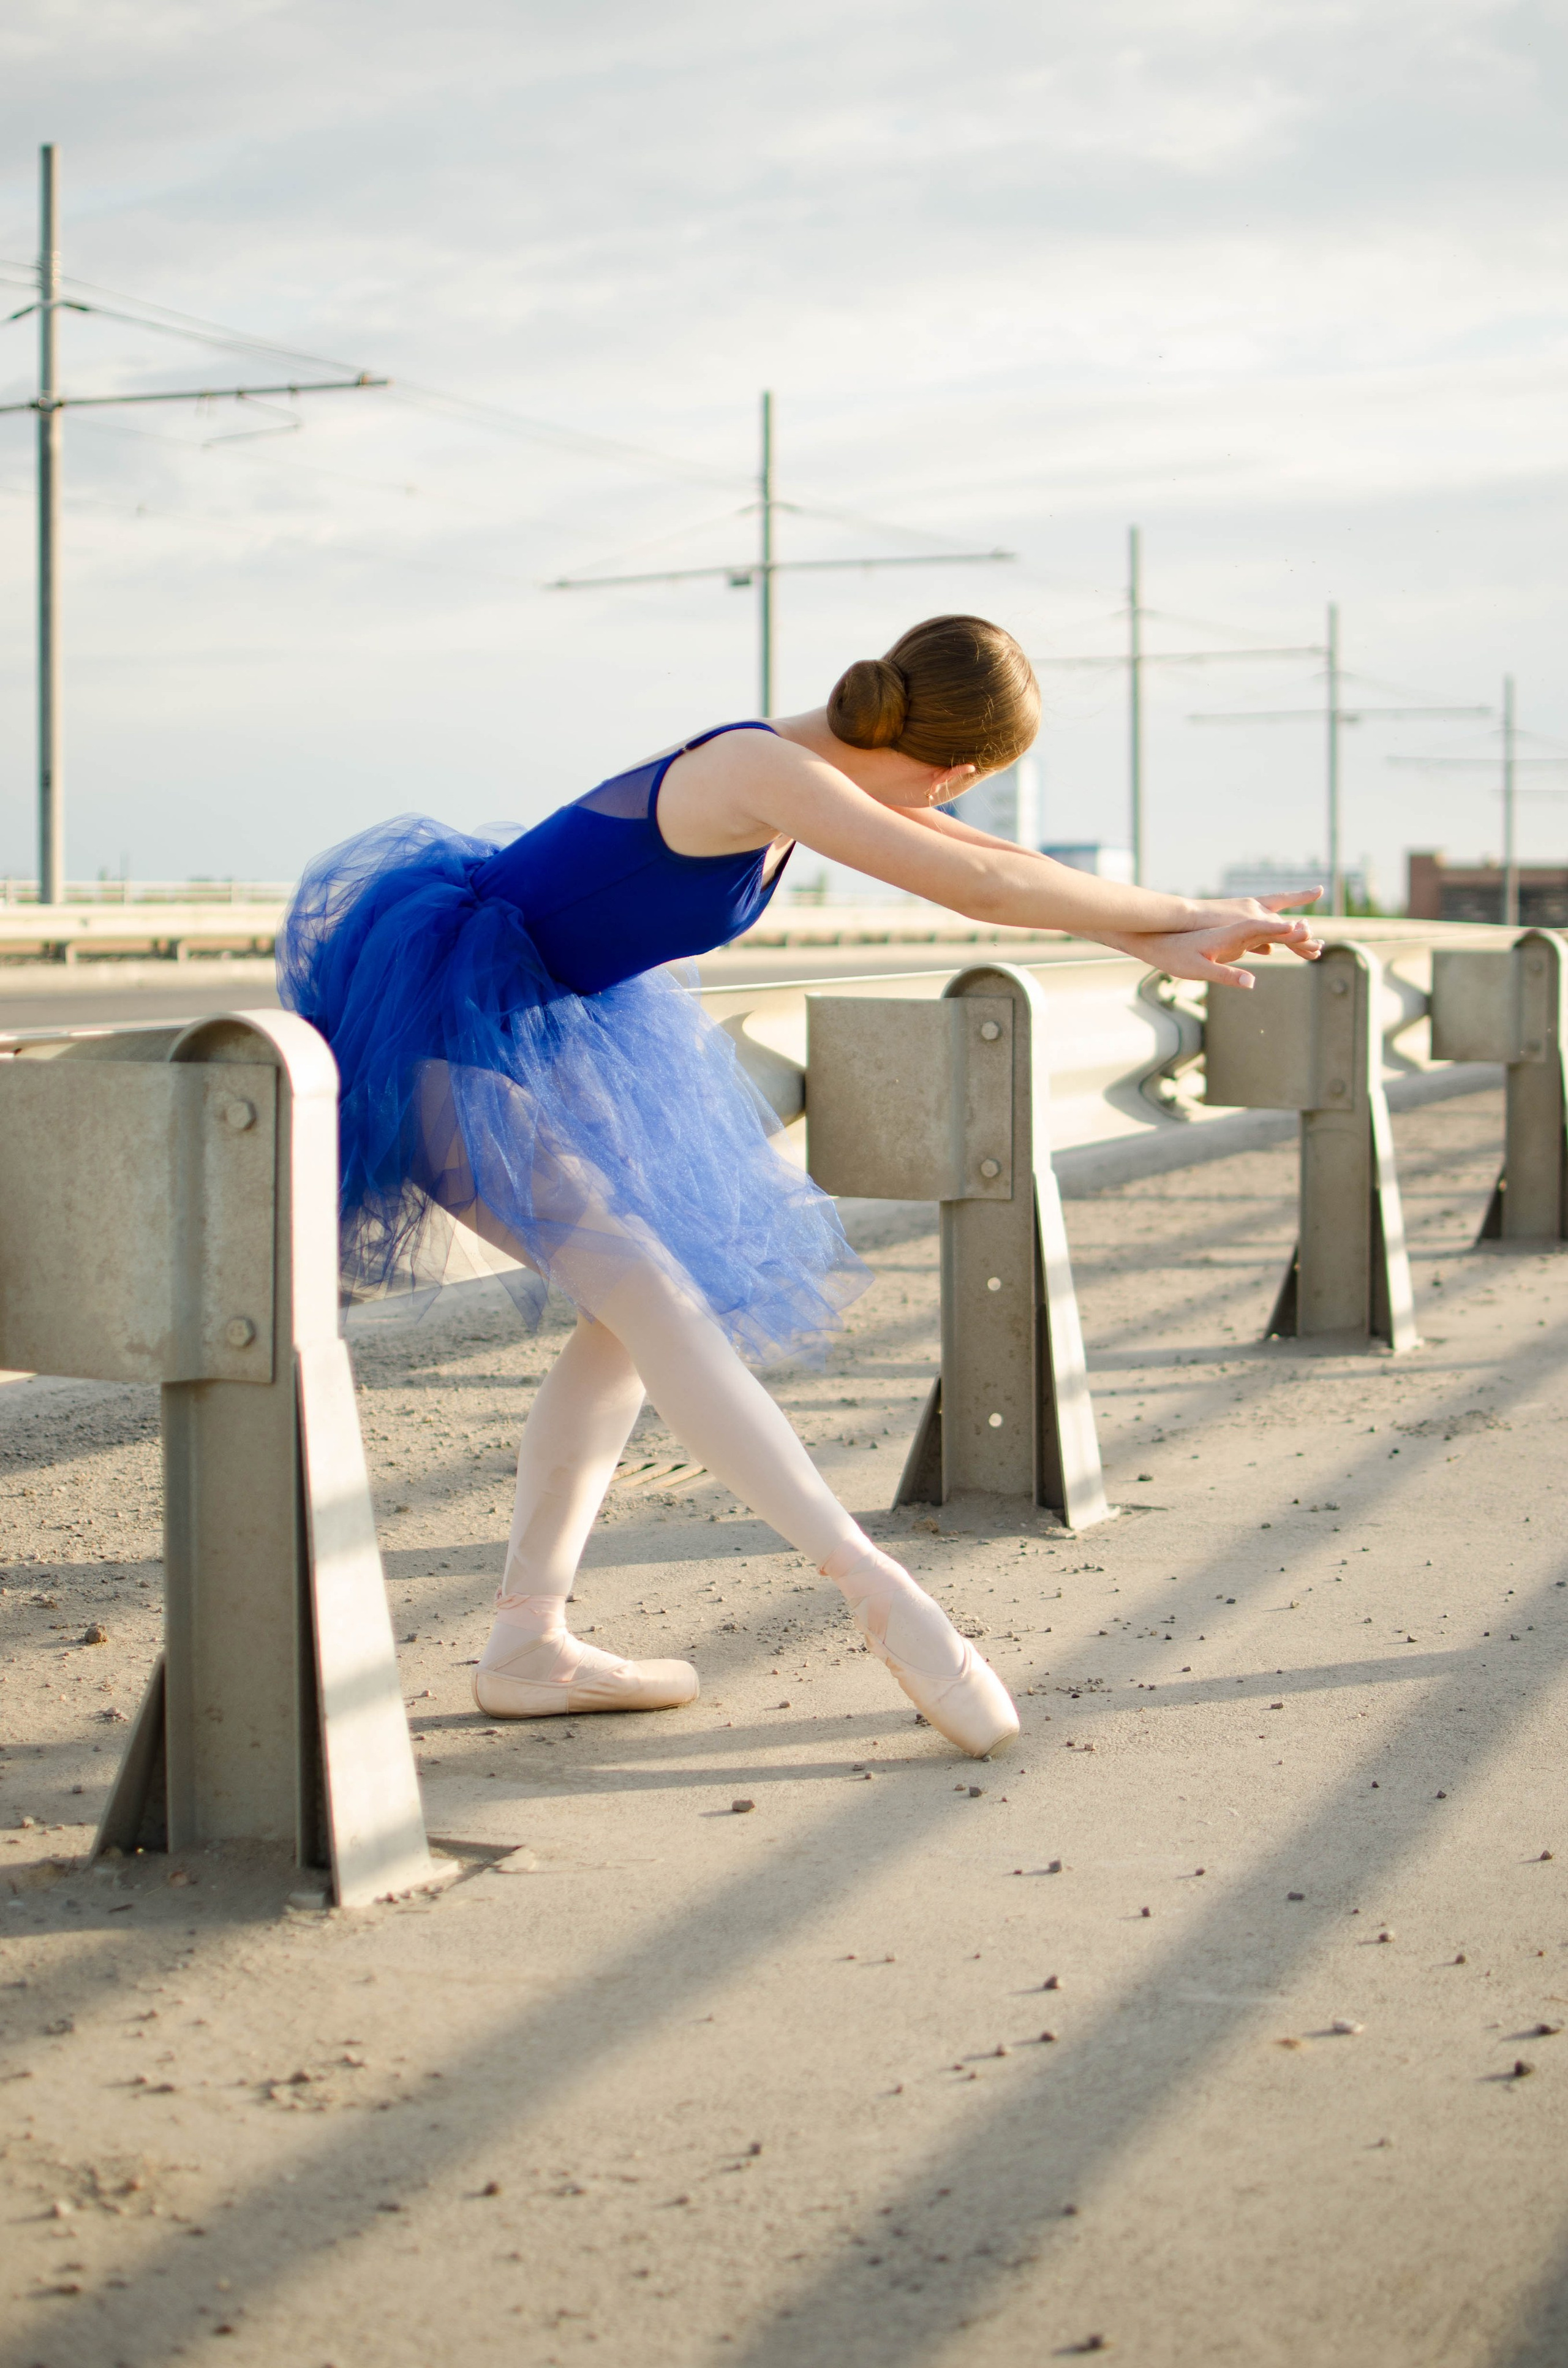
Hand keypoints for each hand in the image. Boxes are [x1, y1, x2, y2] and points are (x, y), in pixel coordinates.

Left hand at [1119, 903, 1323, 990]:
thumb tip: (1251, 982)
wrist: (1159, 942)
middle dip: (1295, 934)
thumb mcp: (1200, 969)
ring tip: (1308, 943)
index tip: (1305, 929)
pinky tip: (1274, 948)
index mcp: (1231, 934)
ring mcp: (1234, 935)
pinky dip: (1270, 942)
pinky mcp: (1229, 941)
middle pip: (1271, 930)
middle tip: (1318, 939)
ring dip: (1287, 938)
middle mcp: (1236, 931)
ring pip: (1266, 934)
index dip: (1284, 930)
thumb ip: (1226, 975)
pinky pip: (1256, 940)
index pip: (1263, 930)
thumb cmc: (1177, 955)